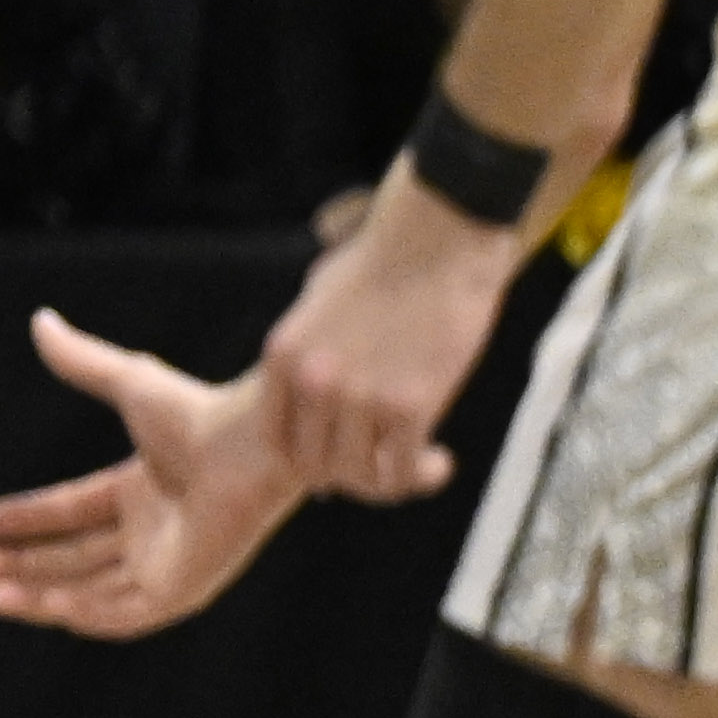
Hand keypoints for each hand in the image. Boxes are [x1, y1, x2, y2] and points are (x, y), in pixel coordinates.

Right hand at [0, 310, 301, 636]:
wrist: (250, 447)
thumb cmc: (199, 413)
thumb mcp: (127, 382)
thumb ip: (81, 360)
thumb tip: (40, 320)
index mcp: (141, 490)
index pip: (69, 512)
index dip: (24, 519)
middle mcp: (152, 531)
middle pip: (71, 557)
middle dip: (19, 564)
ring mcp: (167, 564)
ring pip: (90, 590)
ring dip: (39, 595)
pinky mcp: (182, 590)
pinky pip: (124, 612)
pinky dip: (84, 612)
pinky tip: (46, 604)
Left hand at [260, 158, 515, 499]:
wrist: (439, 236)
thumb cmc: (386, 260)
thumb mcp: (318, 301)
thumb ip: (309, 349)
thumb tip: (310, 387)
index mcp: (283, 357)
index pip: (278, 441)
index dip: (307, 461)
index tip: (334, 464)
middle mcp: (312, 383)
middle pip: (317, 467)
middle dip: (348, 475)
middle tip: (378, 468)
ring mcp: (358, 397)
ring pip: (360, 477)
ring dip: (386, 482)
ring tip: (414, 467)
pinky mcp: (409, 406)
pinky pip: (402, 470)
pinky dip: (420, 475)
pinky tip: (438, 463)